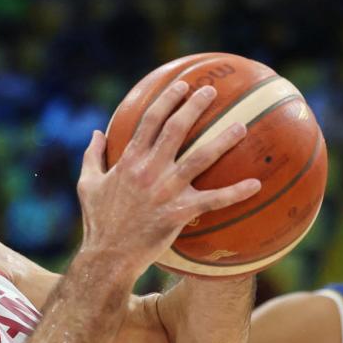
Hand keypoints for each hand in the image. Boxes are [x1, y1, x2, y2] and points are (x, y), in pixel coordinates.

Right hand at [75, 81, 262, 285]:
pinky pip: (213, 200)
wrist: (107, 256)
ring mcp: (166, 190)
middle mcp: (149, 170)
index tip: (181, 85)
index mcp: (129, 161)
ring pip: (200, 158)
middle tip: (211, 91)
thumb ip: (92, 156)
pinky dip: (235, 192)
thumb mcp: (87, 185)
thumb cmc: (98, 222)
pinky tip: (256, 184)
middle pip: (176, 129)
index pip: (149, 121)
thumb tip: (95, 133)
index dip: (167, 100)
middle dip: (195, 106)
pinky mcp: (179, 212)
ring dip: (222, 140)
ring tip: (241, 126)